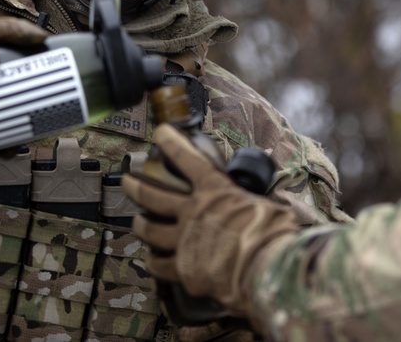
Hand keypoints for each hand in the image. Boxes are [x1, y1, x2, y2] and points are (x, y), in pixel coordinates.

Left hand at [122, 123, 301, 316]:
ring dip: (141, 224)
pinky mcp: (183, 269)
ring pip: (150, 230)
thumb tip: (273, 209)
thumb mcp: (269, 208)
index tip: (160, 132)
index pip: (188, 159)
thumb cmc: (272, 234)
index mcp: (215, 191)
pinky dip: (155, 262)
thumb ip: (258, 206)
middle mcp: (193, 212)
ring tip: (136, 221)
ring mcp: (184, 240)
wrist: (264, 268)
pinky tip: (154, 261)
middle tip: (127, 181)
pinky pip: (160, 265)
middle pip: (153, 195)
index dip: (172, 143)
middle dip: (136, 186)